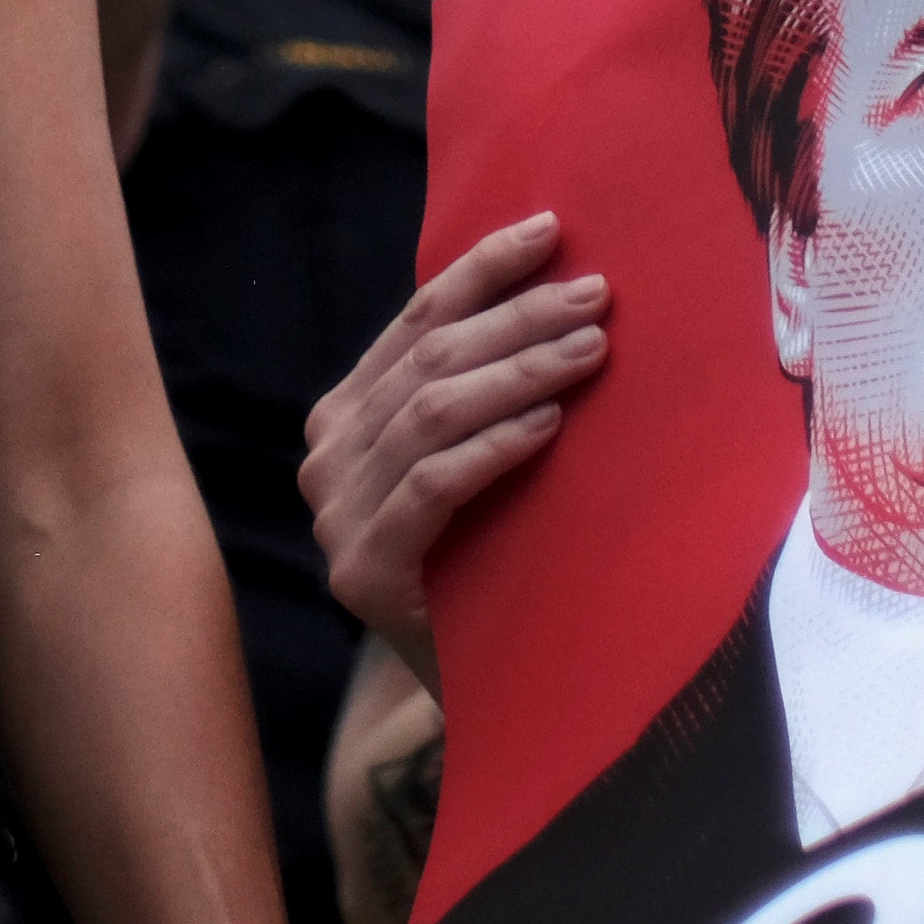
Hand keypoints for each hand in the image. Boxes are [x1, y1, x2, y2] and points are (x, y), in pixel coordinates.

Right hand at [301, 213, 610, 683]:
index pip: (417, 321)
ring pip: (431, 413)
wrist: (479, 691)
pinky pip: (431, 486)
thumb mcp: (475, 459)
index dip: (483, 271)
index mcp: (345, 416)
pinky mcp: (364, 573)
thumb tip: (558, 282)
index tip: (552, 232)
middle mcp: (326, 458)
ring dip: (519, 372)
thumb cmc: (490, 559)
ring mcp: (337, 518)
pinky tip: (547, 427)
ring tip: (591, 351)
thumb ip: (478, 389)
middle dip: (518, 318)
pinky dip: (492, 448)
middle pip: (430, 361)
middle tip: (596, 297)